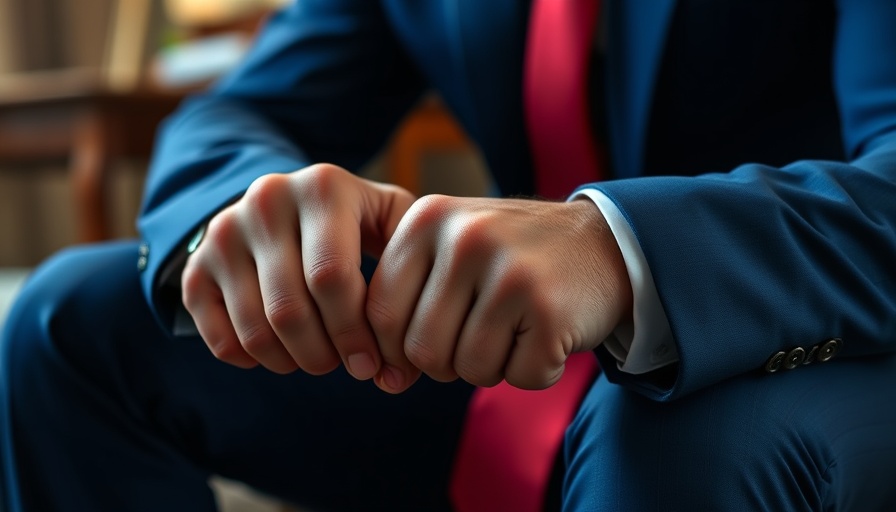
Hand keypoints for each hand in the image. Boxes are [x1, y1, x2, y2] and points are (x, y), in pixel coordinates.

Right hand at [181, 164, 414, 378]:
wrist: (287, 202)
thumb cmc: (353, 224)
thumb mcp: (390, 223)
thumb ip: (410, 278)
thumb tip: (401, 369)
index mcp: (323, 187)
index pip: (332, 278)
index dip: (354, 333)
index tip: (374, 364)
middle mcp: (266, 199)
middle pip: (290, 309)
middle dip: (324, 355)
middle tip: (344, 366)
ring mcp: (224, 231)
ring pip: (255, 330)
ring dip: (292, 362)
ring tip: (317, 358)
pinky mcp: (197, 264)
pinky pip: (219, 338)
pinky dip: (251, 360)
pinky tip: (279, 352)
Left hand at [366, 196, 632, 392]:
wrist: (606, 243)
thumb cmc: (514, 258)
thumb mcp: (452, 249)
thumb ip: (407, 299)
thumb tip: (382, 378)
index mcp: (428, 218)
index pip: (380, 313)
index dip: (399, 347)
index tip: (433, 342)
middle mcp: (465, 238)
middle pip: (421, 350)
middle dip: (450, 361)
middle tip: (483, 334)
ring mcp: (509, 271)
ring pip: (468, 369)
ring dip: (494, 366)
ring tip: (517, 327)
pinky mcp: (549, 307)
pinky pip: (519, 377)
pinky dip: (534, 370)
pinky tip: (549, 333)